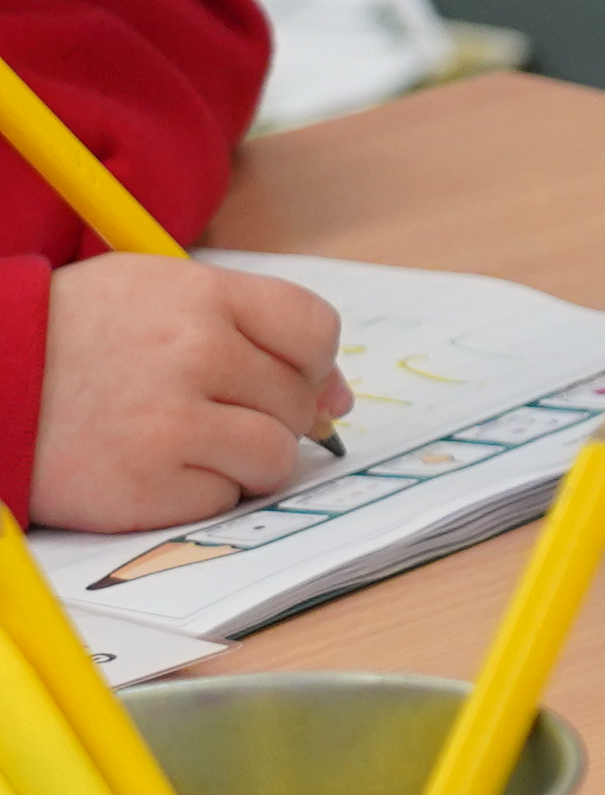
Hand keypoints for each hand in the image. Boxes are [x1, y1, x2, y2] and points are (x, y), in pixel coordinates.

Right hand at [33, 254, 347, 533]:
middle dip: (266, 412)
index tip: (285, 376)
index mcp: (200, 295)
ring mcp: (169, 423)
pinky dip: (199, 492)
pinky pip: (224, 499)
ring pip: (275, 456)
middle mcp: (193, 352)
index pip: (315, 331)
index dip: (311, 363)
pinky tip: (149, 465)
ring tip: (181, 440)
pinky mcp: (146, 487)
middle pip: (297, 400)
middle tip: (201, 408)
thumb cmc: (76, 339)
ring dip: (244, 458)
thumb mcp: (158, 298)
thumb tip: (338, 400)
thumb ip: (253, 330)